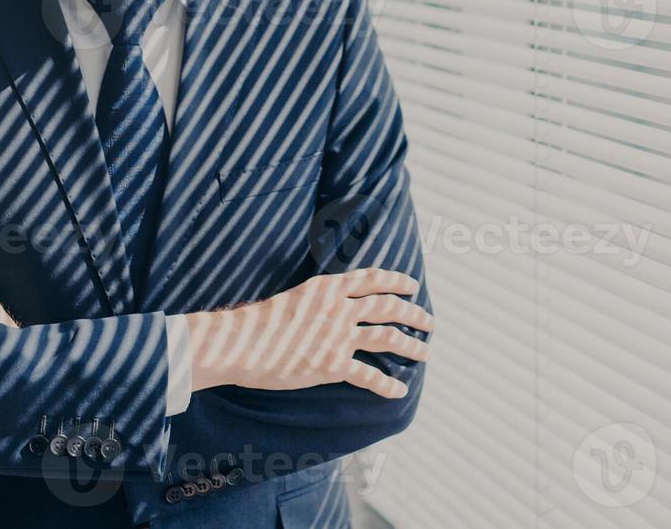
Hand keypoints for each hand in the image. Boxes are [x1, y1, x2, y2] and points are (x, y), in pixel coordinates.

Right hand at [185, 268, 433, 398]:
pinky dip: (387, 385)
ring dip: (411, 345)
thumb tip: (334, 303)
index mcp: (328, 288)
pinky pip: (369, 376)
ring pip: (387, 337)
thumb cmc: (260, 323)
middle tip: (429, 322)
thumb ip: (320, 300)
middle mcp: (338, 308)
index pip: (372, 279)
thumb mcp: (296, 298)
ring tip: (426, 353)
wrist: (240, 344)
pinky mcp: (332, 365)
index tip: (413, 285)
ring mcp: (337, 336)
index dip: (396, 281)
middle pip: (387, 307)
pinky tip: (399, 391)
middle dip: (413, 313)